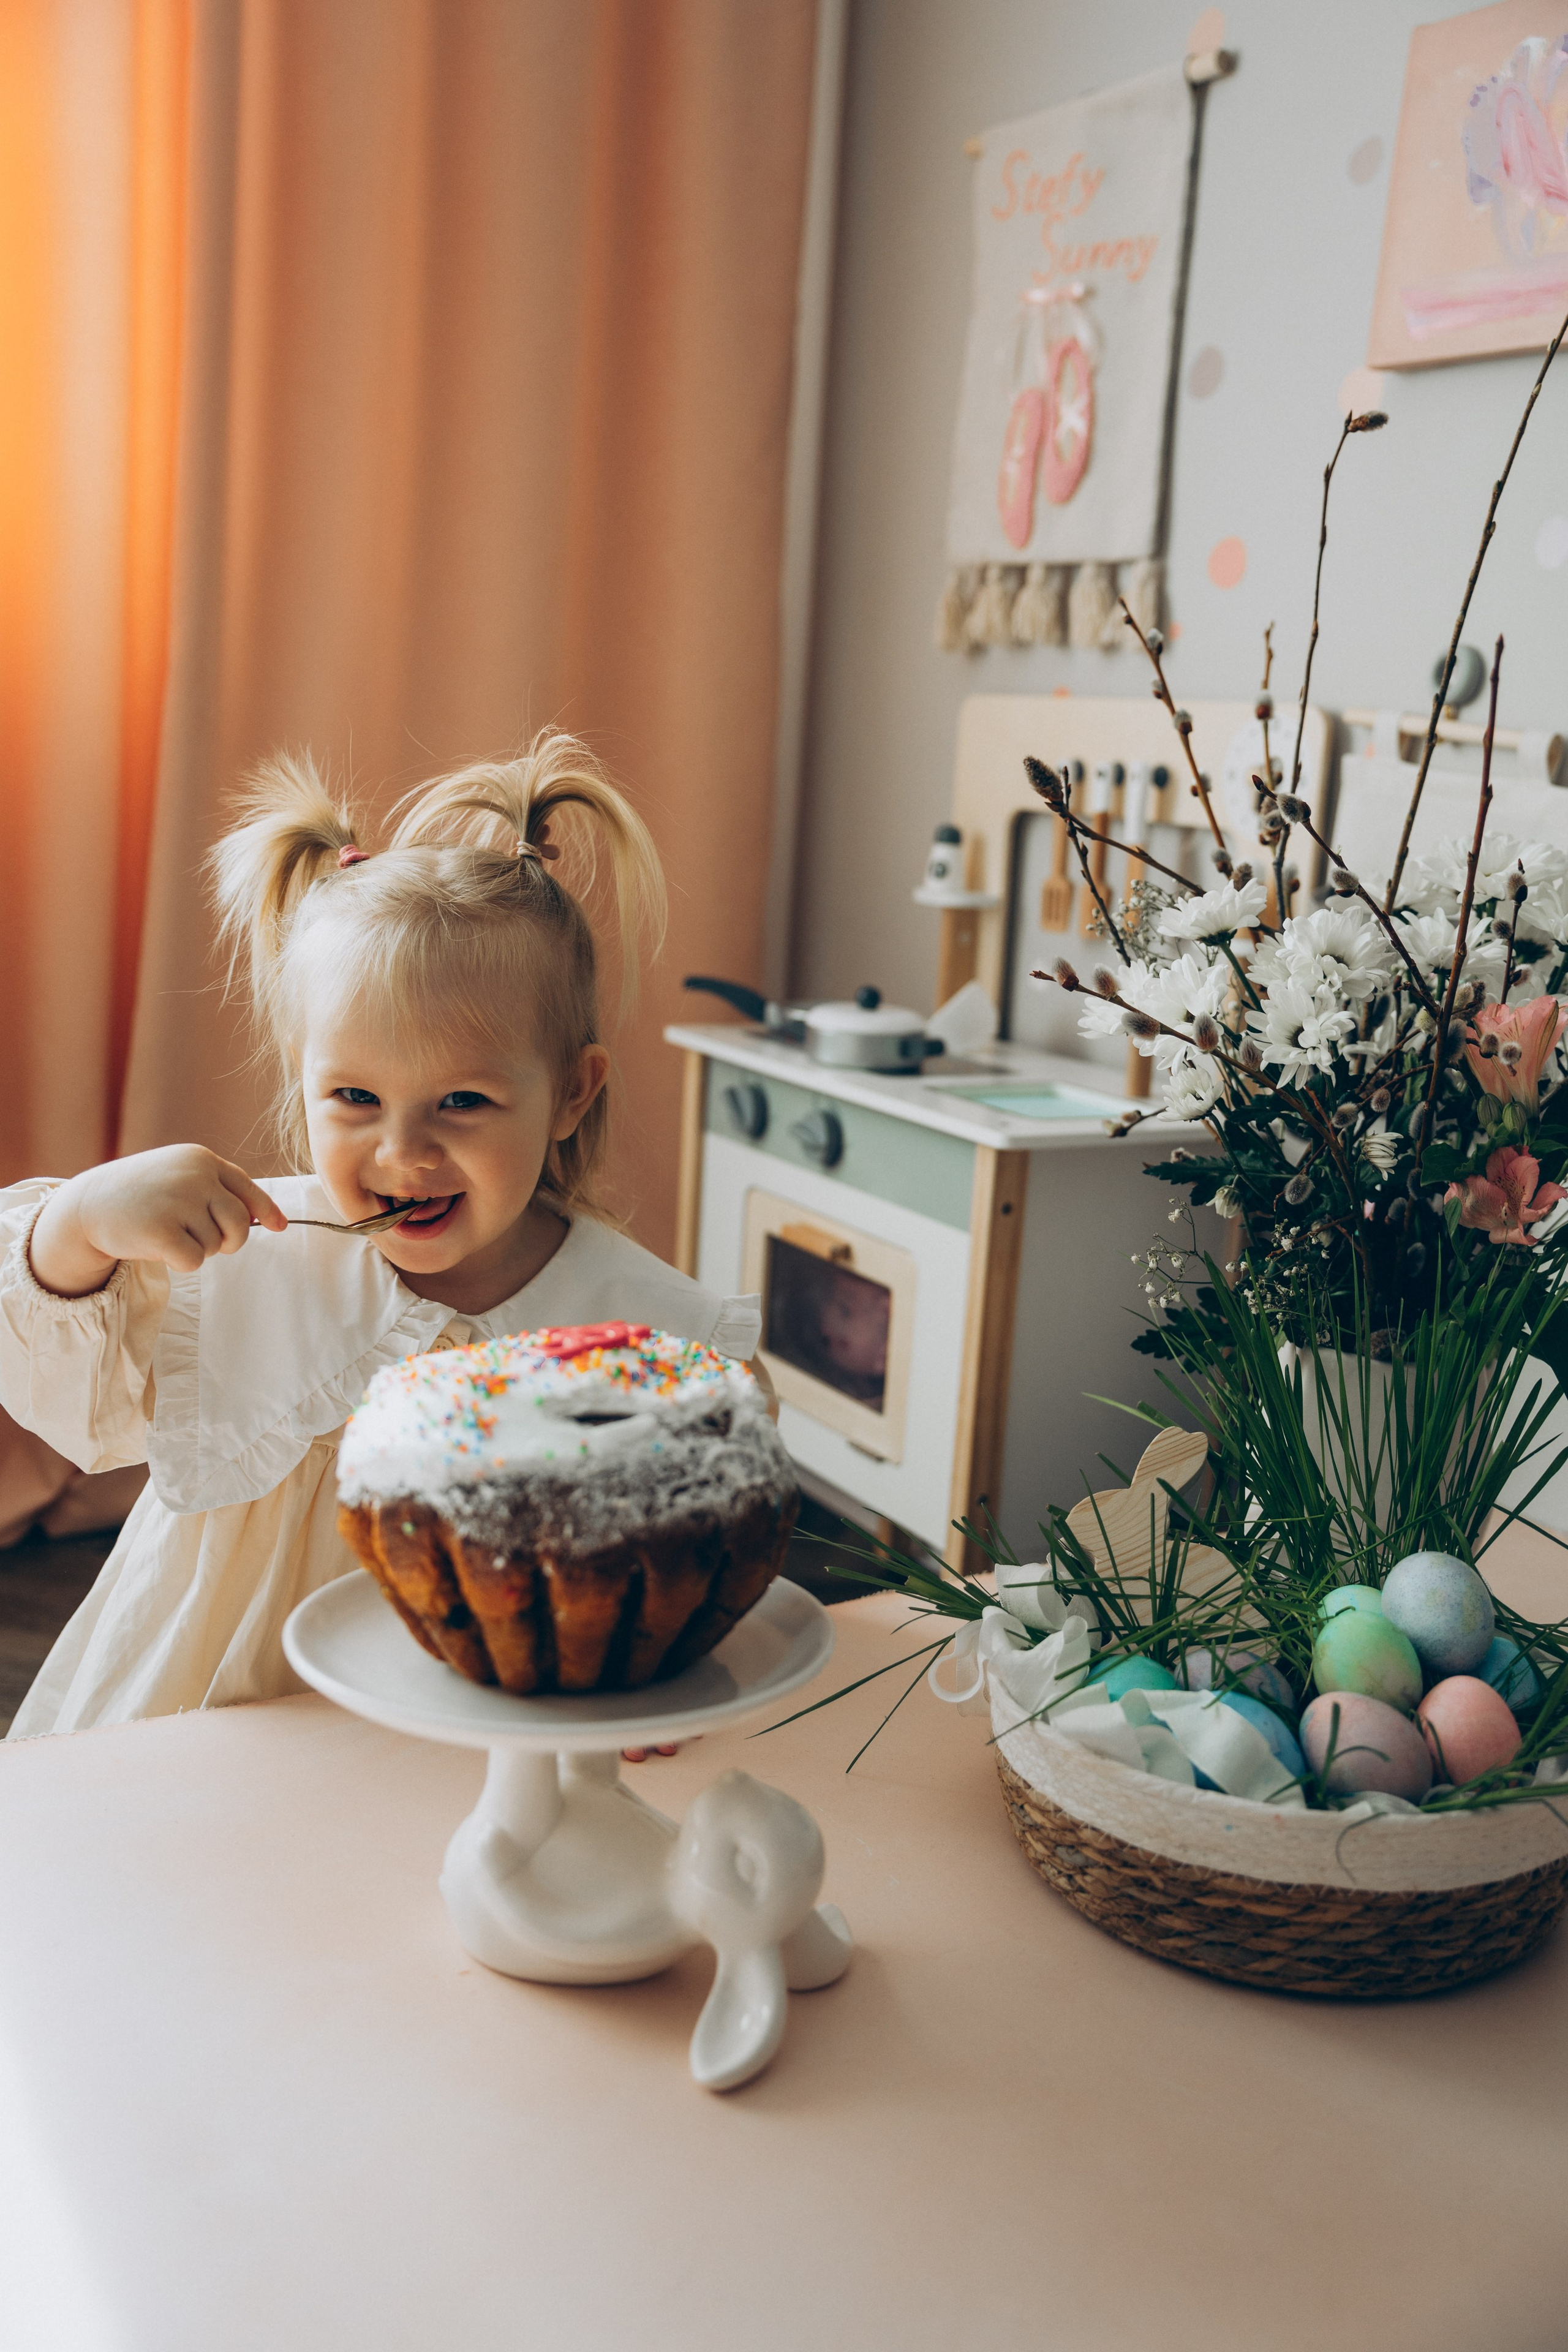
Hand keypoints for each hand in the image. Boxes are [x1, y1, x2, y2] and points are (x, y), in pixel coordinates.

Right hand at [29, 1146, 287, 1296]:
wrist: (87, 1205)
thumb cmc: (140, 1194)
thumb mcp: (178, 1177)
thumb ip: (217, 1191)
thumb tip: (268, 1219)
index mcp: (201, 1159)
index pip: (246, 1188)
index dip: (265, 1210)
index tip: (278, 1226)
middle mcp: (194, 1176)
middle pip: (238, 1222)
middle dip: (228, 1240)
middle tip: (202, 1240)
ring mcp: (179, 1202)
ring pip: (216, 1244)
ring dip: (196, 1248)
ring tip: (167, 1232)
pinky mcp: (163, 1231)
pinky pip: (195, 1261)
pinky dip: (180, 1262)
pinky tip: (157, 1246)